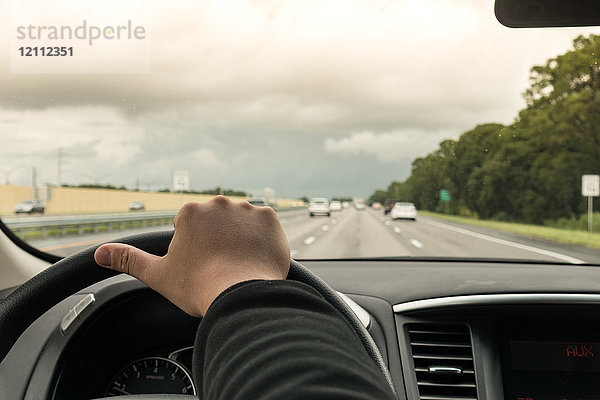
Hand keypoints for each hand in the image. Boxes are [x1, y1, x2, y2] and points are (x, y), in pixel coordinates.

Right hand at [94, 196, 289, 316]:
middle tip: (219, 266)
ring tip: (239, 264)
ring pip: (241, 223)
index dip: (196, 249)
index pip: (192, 227)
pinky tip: (255, 258)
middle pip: (217, 222)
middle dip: (217, 240)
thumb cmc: (199, 286)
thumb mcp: (158, 274)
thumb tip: (100, 252)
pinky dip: (261, 239)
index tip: (201, 265)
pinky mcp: (271, 219)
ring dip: (239, 238)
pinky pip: (265, 226)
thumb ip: (128, 259)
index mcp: (191, 212)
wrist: (242, 296)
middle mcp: (220, 203)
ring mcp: (248, 209)